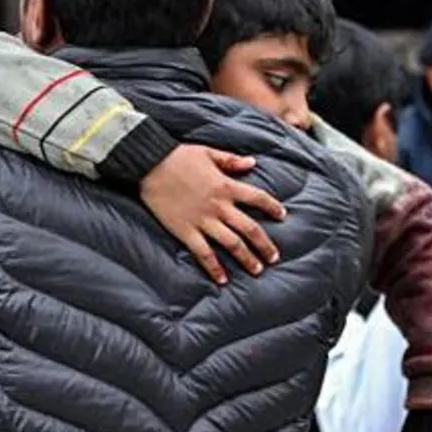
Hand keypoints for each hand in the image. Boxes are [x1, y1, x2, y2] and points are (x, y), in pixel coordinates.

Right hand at [139, 145, 284, 284]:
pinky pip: (204, 253)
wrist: (150, 164)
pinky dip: (214, 268)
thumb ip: (232, 160)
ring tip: (257, 270)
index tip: (282, 216)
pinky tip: (222, 279)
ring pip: (232, 244)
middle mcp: (219, 206)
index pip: (258, 198)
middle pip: (250, 229)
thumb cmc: (178, 156)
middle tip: (274, 258)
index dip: (272, 207)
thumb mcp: (209, 152)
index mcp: (227, 186)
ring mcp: (203, 221)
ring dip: (246, 258)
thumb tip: (253, 163)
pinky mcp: (186, 231)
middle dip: (264, 245)